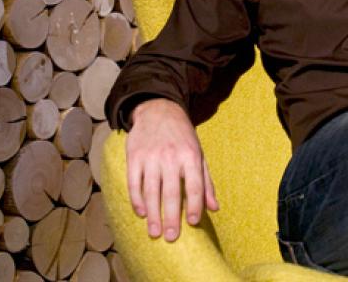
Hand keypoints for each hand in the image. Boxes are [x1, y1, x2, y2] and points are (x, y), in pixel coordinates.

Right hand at [126, 98, 218, 240]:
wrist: (159, 110)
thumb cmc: (183, 137)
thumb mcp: (199, 154)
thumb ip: (206, 182)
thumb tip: (214, 208)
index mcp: (190, 156)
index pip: (194, 185)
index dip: (194, 205)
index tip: (193, 222)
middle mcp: (171, 157)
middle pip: (171, 192)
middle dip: (171, 217)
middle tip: (171, 237)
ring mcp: (151, 157)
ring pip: (151, 190)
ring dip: (152, 214)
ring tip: (154, 233)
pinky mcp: (134, 156)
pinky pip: (134, 182)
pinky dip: (136, 199)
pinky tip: (141, 213)